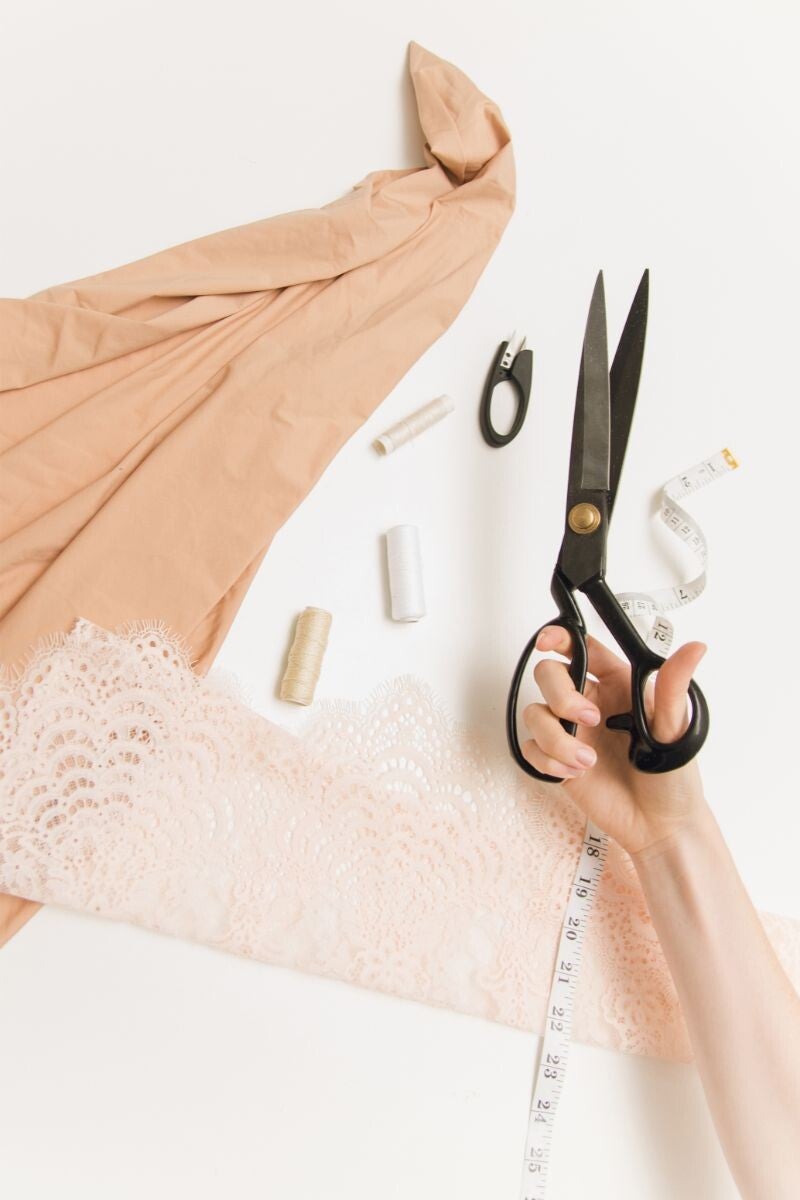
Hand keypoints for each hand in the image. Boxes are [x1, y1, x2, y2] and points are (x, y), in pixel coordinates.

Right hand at [521, 626, 707, 856]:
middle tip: (589, 721)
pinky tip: (573, 772)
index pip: (582, 647)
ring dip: (556, 739)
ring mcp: (572, 732)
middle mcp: (590, 703)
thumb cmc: (674, 777)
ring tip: (586, 762)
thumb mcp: (676, 730)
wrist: (660, 826)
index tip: (548, 643)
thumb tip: (695, 650)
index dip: (559, 637)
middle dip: (561, 696)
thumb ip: (674, 687)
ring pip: (536, 713)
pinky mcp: (557, 760)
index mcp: (619, 685)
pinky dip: (547, 760)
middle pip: (549, 675)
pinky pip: (531, 748)